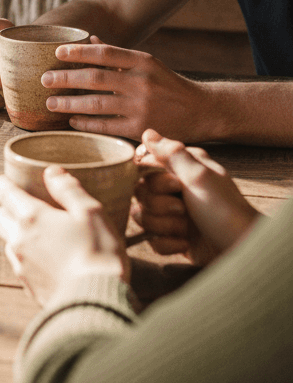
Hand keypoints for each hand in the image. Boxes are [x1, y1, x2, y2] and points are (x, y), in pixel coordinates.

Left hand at [0, 166, 127, 305]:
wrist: (96, 302)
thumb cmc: (98, 253)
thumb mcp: (91, 213)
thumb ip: (69, 189)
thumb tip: (52, 172)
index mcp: (32, 217)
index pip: (4, 193)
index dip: (2, 183)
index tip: (4, 180)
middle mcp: (19, 239)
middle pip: (0, 217)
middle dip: (7, 209)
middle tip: (23, 206)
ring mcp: (21, 265)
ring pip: (8, 241)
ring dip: (16, 234)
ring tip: (38, 234)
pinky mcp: (28, 286)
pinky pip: (19, 264)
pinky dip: (26, 257)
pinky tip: (45, 259)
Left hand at [39, 36, 208, 140]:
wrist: (203, 111)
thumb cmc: (168, 85)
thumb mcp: (148, 64)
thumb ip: (118, 55)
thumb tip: (90, 39)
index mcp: (142, 61)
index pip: (104, 52)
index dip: (78, 51)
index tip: (57, 52)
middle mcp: (141, 82)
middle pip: (94, 77)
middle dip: (65, 78)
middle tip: (44, 79)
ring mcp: (141, 106)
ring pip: (96, 103)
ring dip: (69, 103)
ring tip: (50, 102)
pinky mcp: (141, 128)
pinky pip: (106, 125)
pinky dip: (86, 122)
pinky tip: (72, 120)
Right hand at [131, 129, 259, 265]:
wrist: (242, 250)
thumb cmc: (225, 210)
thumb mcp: (199, 176)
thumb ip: (171, 153)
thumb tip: (148, 133)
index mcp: (182, 169)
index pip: (144, 167)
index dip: (154, 180)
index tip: (176, 186)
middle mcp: (175, 189)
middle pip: (140, 193)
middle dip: (159, 205)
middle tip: (183, 209)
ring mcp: (173, 214)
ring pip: (142, 216)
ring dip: (164, 225)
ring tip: (185, 229)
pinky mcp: (172, 236)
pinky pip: (152, 239)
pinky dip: (167, 243)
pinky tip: (185, 244)